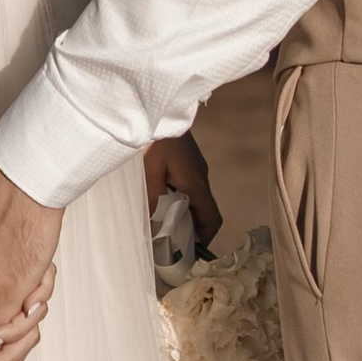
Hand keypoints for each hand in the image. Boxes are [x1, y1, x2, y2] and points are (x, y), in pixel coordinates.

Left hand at [144, 130, 220, 249]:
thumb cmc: (154, 139)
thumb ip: (152, 198)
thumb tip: (153, 226)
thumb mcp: (149, 171)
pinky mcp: (187, 162)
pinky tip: (160, 201)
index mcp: (196, 184)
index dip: (206, 240)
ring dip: (184, 215)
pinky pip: (188, 187)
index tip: (191, 253)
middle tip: (171, 244)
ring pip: (196, 200)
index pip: (212, 219)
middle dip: (192, 231)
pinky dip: (179, 200)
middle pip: (205, 212)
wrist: (157, 108)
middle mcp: (200, 178)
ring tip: (163, 226)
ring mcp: (195, 168)